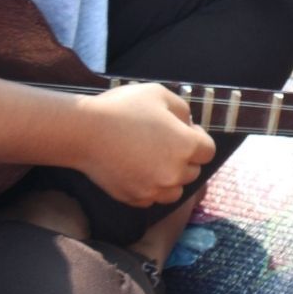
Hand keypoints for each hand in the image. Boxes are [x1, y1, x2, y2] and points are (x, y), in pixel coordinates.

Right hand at [75, 81, 215, 207]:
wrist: (84, 131)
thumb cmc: (123, 108)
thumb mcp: (161, 94)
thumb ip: (183, 110)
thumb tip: (189, 124)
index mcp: (186, 146)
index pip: (208, 151)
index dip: (198, 138)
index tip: (184, 130)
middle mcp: (174, 173)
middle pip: (192, 171)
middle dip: (185, 158)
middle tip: (165, 143)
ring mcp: (153, 189)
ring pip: (174, 191)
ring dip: (170, 178)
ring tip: (154, 160)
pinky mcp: (133, 198)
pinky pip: (151, 199)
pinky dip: (149, 188)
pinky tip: (137, 170)